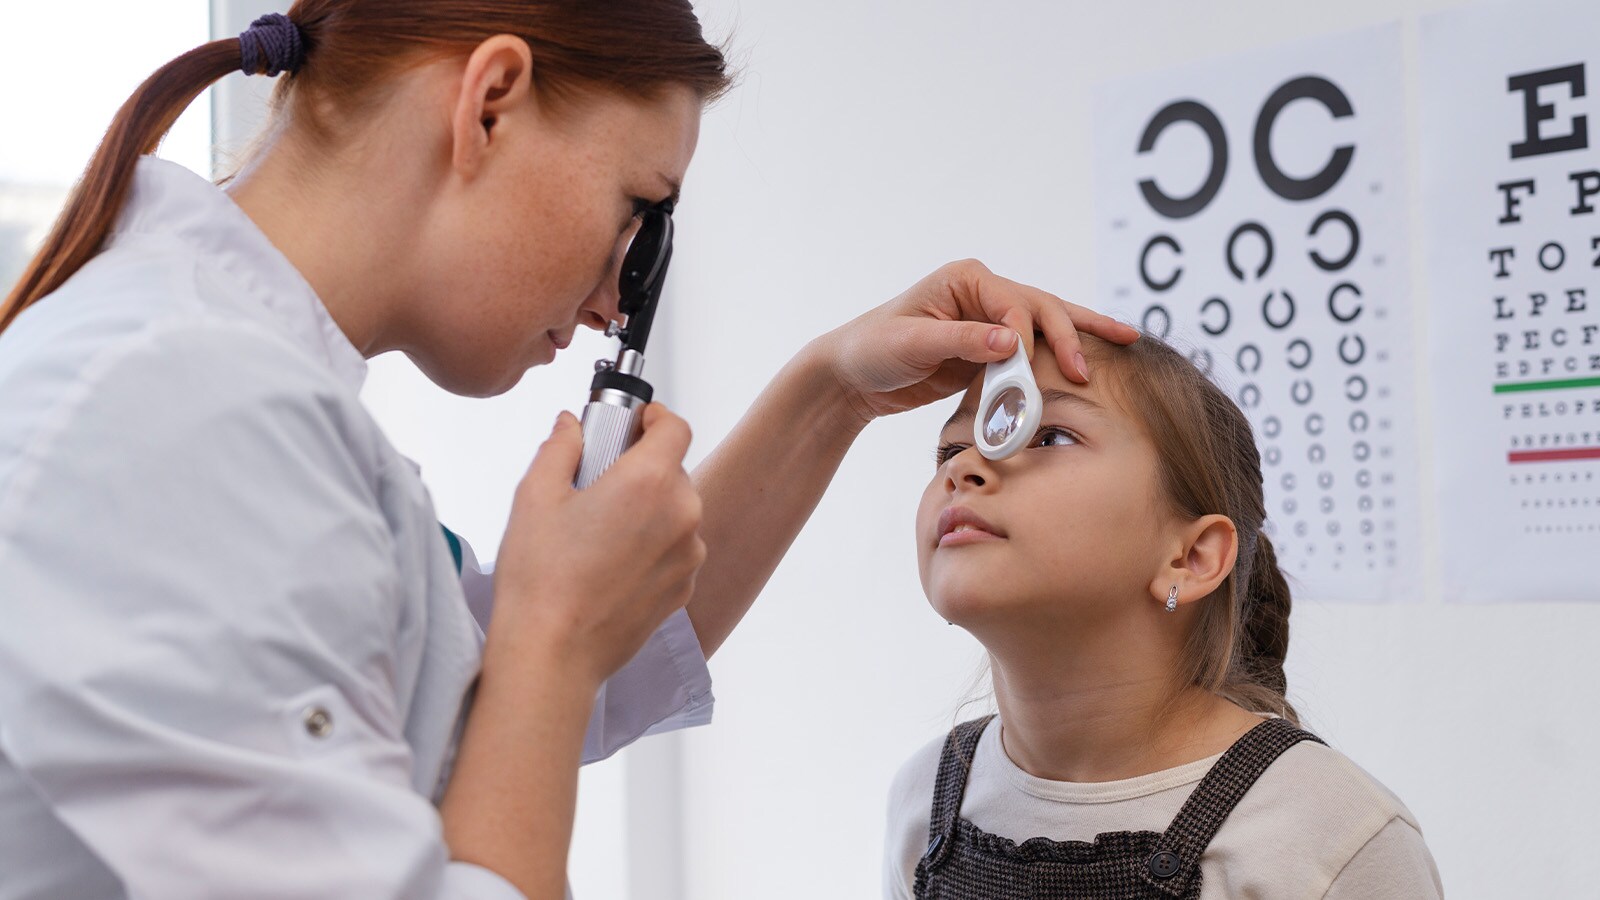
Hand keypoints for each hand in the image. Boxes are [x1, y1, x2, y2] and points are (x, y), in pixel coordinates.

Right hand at [489, 404, 705, 684]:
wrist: (553, 655)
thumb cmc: (541, 579)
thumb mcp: (535, 496)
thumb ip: (560, 448)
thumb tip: (571, 426)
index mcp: (650, 481)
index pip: (675, 427)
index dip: (655, 417)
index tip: (635, 421)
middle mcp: (682, 515)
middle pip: (673, 470)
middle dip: (639, 467)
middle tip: (596, 480)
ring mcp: (687, 556)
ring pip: (675, 512)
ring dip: (646, 509)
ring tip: (598, 530)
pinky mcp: (682, 588)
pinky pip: (674, 550)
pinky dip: (650, 546)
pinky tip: (608, 563)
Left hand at [814, 259, 1138, 424]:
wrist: (853, 375)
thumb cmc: (874, 350)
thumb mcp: (912, 344)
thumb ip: (962, 341)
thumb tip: (1013, 342)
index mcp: (966, 279)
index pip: (1014, 305)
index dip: (1026, 339)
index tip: (1025, 373)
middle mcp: (984, 292)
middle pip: (1042, 308)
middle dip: (1069, 336)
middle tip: (1086, 371)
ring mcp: (992, 318)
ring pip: (1048, 323)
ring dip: (1083, 335)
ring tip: (1129, 340)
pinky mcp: (992, 347)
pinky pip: (1036, 349)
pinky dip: (1063, 353)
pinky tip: (1094, 359)